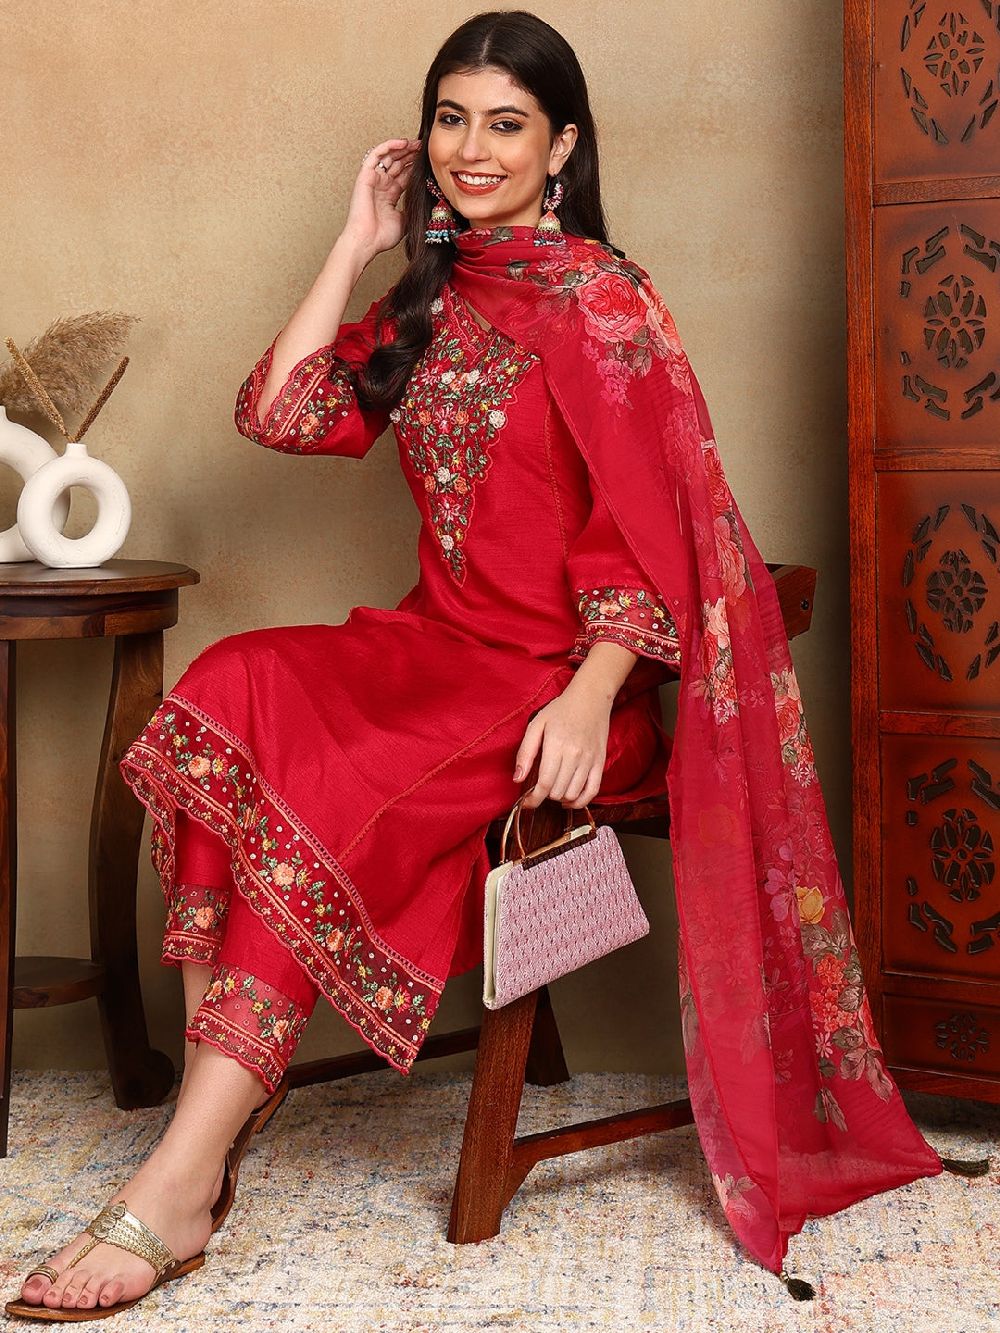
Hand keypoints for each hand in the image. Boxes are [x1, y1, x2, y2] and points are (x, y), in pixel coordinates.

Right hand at [340, 137, 422, 259]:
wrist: (366, 241)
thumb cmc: (381, 236)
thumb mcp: (405, 221)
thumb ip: (412, 208)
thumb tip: (425, 201)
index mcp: (389, 195)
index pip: (404, 175)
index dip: (415, 166)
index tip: (428, 160)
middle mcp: (381, 185)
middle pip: (398, 163)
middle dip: (411, 154)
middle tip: (424, 148)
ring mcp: (373, 179)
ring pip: (388, 156)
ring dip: (402, 148)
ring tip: (416, 143)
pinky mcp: (365, 176)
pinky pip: (376, 154)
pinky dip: (389, 146)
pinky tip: (403, 143)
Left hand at [513, 683, 610, 810]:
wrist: (591, 698)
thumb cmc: (561, 710)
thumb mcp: (536, 725)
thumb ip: (525, 752)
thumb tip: (517, 778)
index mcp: (556, 745)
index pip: (544, 783)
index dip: (533, 799)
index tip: (526, 803)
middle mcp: (574, 755)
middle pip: (557, 791)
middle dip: (544, 795)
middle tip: (538, 788)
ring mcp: (590, 760)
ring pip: (572, 794)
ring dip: (559, 797)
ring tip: (553, 789)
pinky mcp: (600, 762)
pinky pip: (593, 791)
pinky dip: (580, 801)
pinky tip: (569, 800)